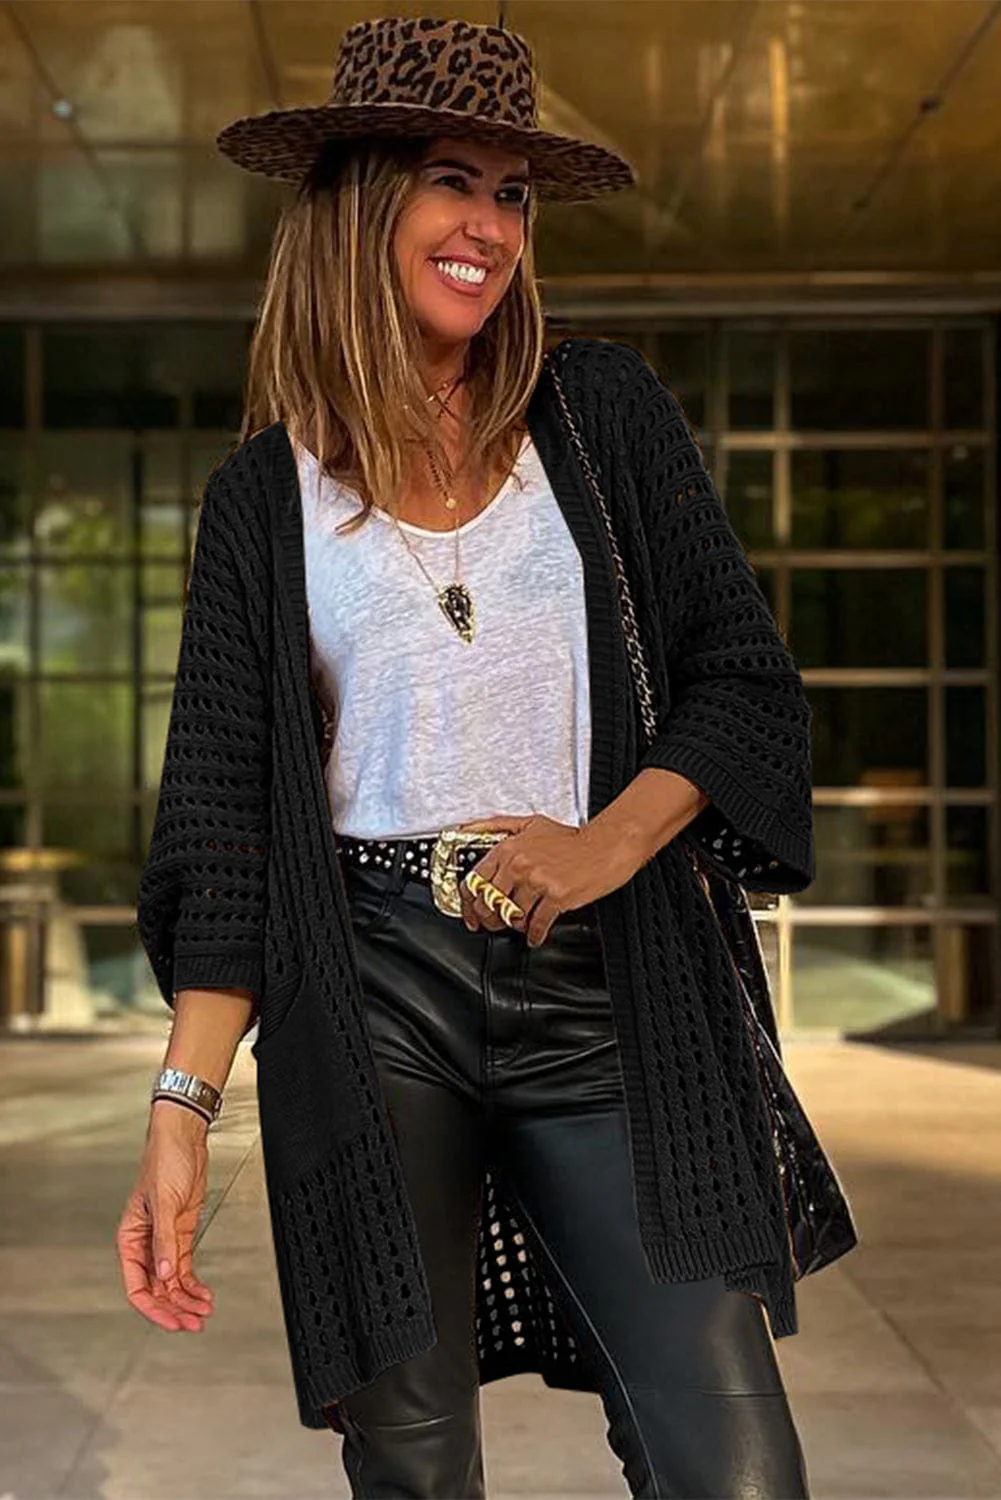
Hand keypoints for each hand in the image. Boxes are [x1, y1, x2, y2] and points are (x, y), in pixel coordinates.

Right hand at [115, 1102, 215, 1331]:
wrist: (184, 1138)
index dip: (154, 1308)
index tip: (173, 1321)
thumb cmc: (164, 1160)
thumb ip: (164, 1240)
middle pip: (157, 1289)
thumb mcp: (164, 1202)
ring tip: (204, 1312)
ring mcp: (166, 1240)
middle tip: (194, 1323)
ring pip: (172, 1282)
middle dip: (175, 1308)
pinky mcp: (183, 1233)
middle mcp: (146, 1244)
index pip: (137, 1286)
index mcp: (131, 1238)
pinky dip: (195, 1283)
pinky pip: (185, 1267)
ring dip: (187, 1299)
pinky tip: (205, 1294)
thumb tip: (163, 1274)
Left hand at [454, 812, 638, 946]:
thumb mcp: (530, 824)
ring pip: (512, 915)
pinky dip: (535, 935)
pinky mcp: (556, 897)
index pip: (475, 880)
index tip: (470, 913)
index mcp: (509, 848)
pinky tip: (536, 935)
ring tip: (520, 925)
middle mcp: (519, 865)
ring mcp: (537, 882)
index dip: (469, 902)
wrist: (605, 846)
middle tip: (494, 925)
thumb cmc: (572, 838)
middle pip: (489, 903)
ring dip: (515, 925)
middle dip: (489, 919)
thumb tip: (468, 827)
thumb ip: (497, 825)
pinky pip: (537, 924)